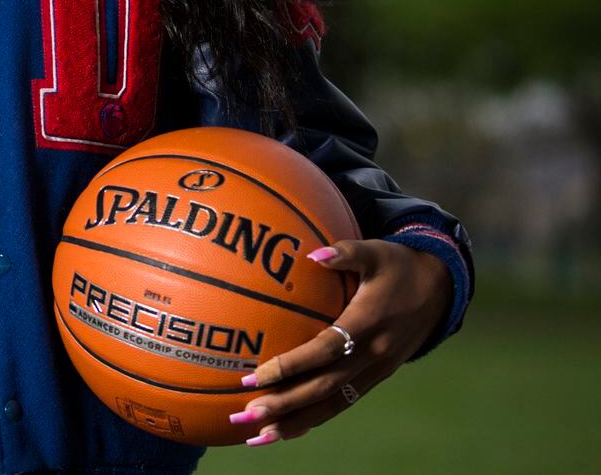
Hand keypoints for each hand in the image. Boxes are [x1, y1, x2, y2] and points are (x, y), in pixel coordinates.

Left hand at [228, 238, 451, 445]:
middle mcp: (373, 355)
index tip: (256, 375)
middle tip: (246, 415)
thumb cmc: (400, 266)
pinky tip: (285, 430)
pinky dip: (313, 419)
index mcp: (368, 325)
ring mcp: (376, 371)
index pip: (324, 351)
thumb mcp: (377, 252)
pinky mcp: (375, 378)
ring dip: (295, 422)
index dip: (291, 365)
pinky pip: (341, 404)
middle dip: (285, 404)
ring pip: (332, 405)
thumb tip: (313, 254)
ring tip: (258, 436)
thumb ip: (345, 252)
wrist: (442, 291)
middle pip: (324, 388)